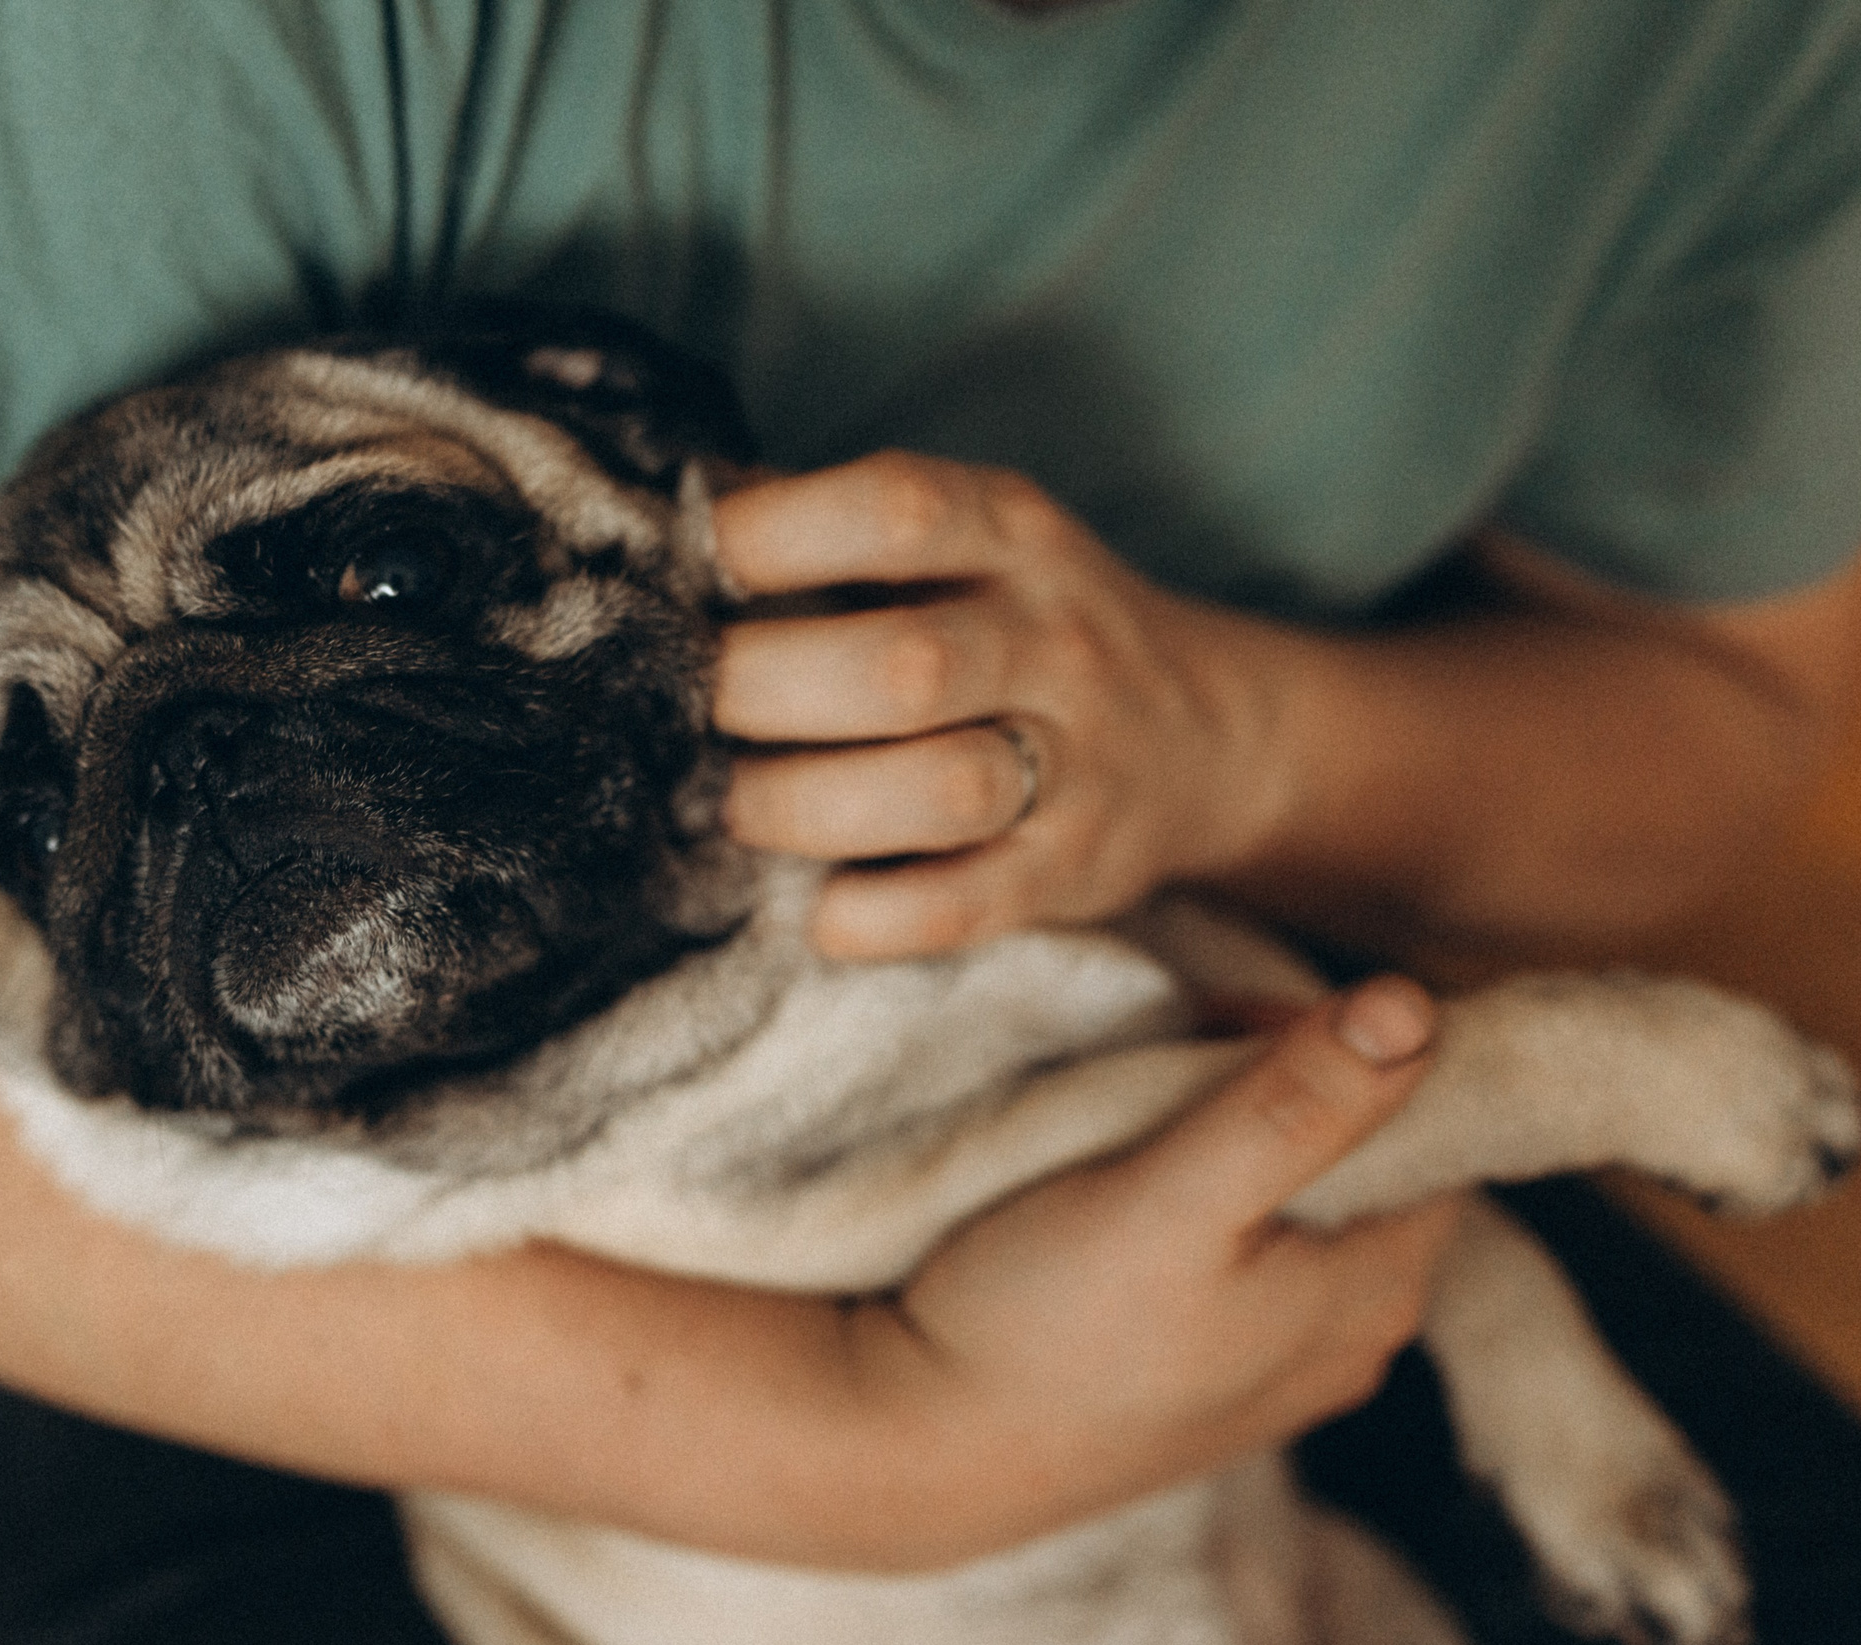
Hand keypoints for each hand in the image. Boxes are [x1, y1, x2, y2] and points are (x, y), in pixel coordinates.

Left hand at [714, 451, 1285, 956]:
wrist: (1204, 735)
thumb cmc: (1015, 625)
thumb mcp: (957, 543)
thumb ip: (827, 528)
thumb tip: (655, 519)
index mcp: (1010, 533)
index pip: (894, 510)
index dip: (769, 539)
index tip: (681, 575)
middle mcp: (1053, 638)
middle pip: (902, 668)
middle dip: (761, 691)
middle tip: (683, 713)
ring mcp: (1076, 762)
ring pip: (939, 790)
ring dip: (802, 807)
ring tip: (732, 806)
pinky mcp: (1072, 872)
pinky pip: (963, 907)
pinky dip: (870, 917)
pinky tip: (815, 906)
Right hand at [845, 977, 1462, 1557]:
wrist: (921, 1445)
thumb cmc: (1039, 1321)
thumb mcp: (1170, 1194)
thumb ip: (1296, 1104)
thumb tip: (1415, 1007)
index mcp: (1375, 1292)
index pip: (1432, 1122)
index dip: (1345, 1048)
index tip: (1237, 1020)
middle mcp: (1353, 1340)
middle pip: (1362, 1158)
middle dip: (1282, 1084)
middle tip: (1169, 1053)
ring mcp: (1280, 1365)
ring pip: (1295, 1200)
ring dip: (1231, 1134)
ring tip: (1129, 1117)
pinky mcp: (1210, 1372)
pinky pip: (1243, 1251)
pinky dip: (1199, 1197)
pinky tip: (1119, 1190)